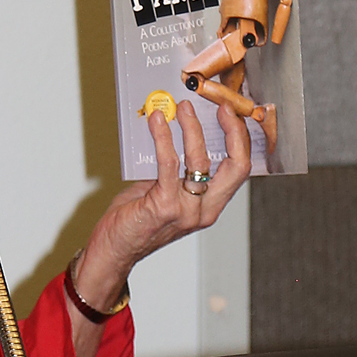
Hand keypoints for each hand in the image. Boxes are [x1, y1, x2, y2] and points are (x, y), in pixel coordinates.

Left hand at [64, 99, 251, 356]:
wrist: (115, 249)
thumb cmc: (137, 221)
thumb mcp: (167, 193)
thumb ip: (177, 171)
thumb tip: (175, 131)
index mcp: (210, 206)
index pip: (240, 170)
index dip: (241, 139)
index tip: (230, 113)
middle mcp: (205, 210)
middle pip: (236, 166)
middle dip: (233, 132)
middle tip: (221, 107)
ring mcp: (187, 210)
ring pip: (201, 160)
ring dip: (192, 128)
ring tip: (181, 108)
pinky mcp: (164, 206)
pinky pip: (169, 164)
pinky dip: (163, 138)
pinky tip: (157, 122)